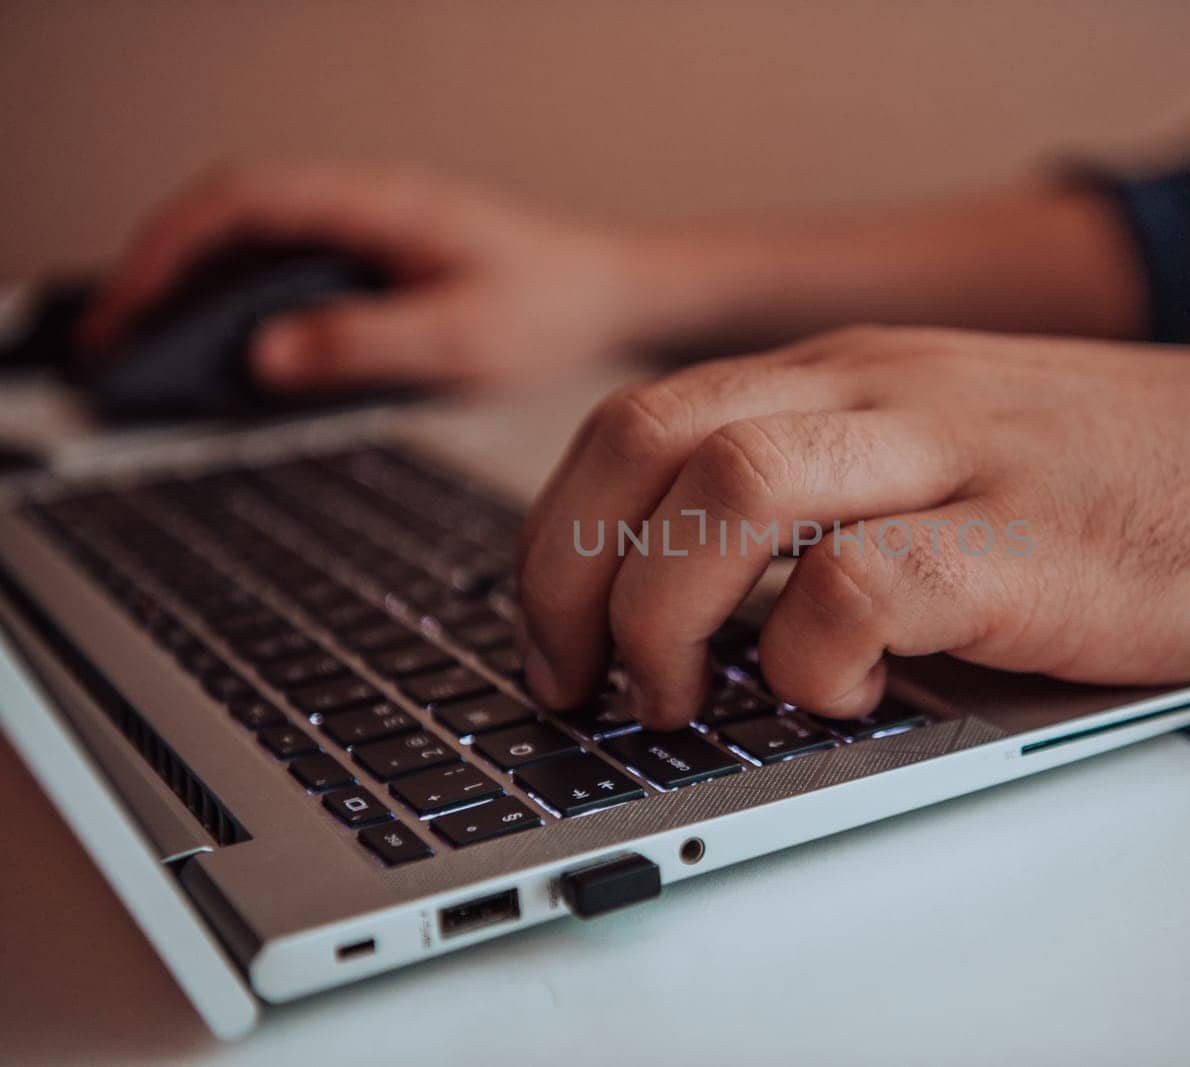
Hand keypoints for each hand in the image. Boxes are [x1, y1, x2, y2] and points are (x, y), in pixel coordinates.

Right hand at [80, 164, 648, 389]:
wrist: (616, 295)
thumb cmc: (555, 307)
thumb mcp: (461, 340)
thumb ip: (363, 345)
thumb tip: (265, 357)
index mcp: (377, 206)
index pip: (241, 204)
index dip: (169, 252)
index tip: (128, 312)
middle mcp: (364, 206)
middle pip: (232, 218)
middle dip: (163, 273)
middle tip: (116, 343)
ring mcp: (369, 231)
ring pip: (258, 243)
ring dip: (201, 290)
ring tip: (154, 355)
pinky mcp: (379, 261)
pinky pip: (293, 270)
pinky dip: (247, 305)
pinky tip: (234, 354)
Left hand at [515, 326, 1189, 728]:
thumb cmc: (1140, 480)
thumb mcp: (961, 445)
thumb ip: (843, 487)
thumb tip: (716, 599)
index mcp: (858, 371)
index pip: (641, 416)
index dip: (560, 530)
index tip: (549, 626)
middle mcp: (886, 391)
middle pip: (645, 437)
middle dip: (566, 569)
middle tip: (575, 675)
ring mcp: (957, 457)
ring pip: (727, 490)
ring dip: (660, 610)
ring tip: (676, 696)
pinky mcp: (1027, 543)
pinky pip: (862, 585)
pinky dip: (810, 656)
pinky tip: (834, 695)